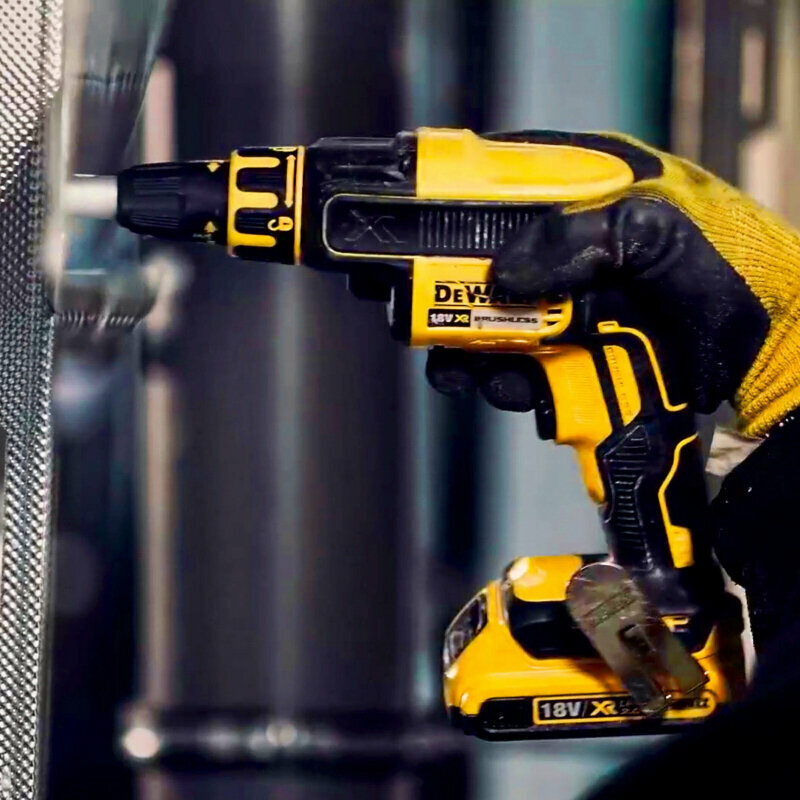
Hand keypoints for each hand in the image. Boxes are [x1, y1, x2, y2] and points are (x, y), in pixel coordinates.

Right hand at [427, 131, 799, 437]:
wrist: (771, 356)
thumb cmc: (733, 271)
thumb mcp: (661, 234)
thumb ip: (582, 237)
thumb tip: (502, 273)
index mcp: (597, 190)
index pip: (514, 175)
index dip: (465, 193)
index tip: (425, 218)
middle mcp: (576, 246)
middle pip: (492, 258)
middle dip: (454, 289)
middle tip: (425, 312)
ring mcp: (575, 301)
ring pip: (500, 320)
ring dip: (472, 346)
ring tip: (461, 370)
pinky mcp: (580, 350)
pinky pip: (526, 364)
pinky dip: (508, 380)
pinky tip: (508, 388)